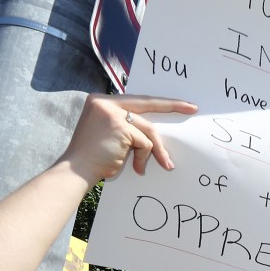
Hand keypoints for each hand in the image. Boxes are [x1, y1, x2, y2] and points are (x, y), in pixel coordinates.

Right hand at [56, 93, 196, 183]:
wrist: (77, 170)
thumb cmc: (95, 158)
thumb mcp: (113, 136)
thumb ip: (129, 127)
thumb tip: (155, 133)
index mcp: (102, 102)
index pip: (137, 100)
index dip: (159, 102)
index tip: (181, 103)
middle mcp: (105, 102)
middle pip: (147, 104)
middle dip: (172, 106)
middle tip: (192, 108)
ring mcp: (111, 112)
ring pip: (148, 130)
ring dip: (155, 150)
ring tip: (160, 164)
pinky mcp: (119, 126)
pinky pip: (145, 143)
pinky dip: (144, 157)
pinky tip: (135, 167)